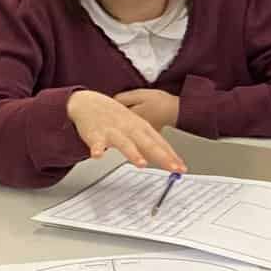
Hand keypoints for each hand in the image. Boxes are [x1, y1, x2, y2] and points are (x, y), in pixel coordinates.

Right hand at [66, 90, 184, 171]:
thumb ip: (150, 144)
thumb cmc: (116, 117)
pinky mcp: (95, 133)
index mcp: (142, 128)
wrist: (89, 102)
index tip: (182, 168)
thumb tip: (167, 160)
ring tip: (141, 164)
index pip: (160, 144)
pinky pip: (96, 143)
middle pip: (149, 144)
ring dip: (133, 153)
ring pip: (125, 143)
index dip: (172, 156)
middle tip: (173, 168)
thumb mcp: (136, 128)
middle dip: (162, 156)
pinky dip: (97, 148)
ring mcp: (113, 131)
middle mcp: (131, 128)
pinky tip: (98, 155)